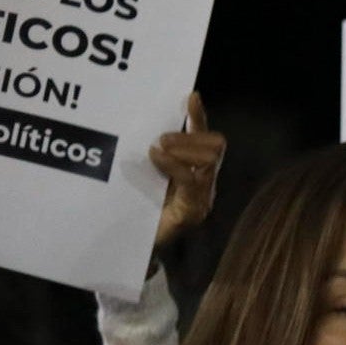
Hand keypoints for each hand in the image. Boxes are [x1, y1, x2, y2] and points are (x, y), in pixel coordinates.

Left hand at [149, 91, 224, 249]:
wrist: (129, 248)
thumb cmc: (136, 211)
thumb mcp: (143, 177)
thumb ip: (151, 158)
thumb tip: (145, 129)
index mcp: (196, 174)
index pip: (205, 140)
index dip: (199, 117)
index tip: (191, 95)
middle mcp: (205, 185)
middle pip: (215, 145)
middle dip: (189, 137)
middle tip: (160, 140)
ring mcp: (202, 200)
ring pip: (209, 159)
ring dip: (182, 149)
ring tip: (156, 150)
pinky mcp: (191, 213)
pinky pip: (192, 180)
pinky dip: (175, 164)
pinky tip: (157, 157)